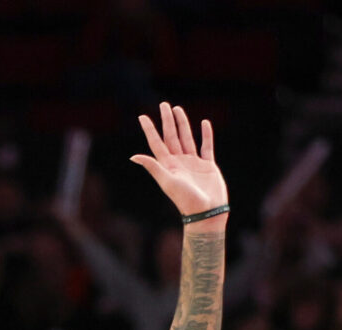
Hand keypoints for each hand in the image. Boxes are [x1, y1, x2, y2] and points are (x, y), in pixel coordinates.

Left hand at [129, 103, 225, 220]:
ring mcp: (194, 163)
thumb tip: (133, 156)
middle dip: (167, 121)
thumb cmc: (185, 199)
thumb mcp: (167, 181)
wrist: (206, 213)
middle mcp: (179, 162)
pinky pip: (207, 146)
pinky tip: (204, 123)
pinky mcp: (208, 166)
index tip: (142, 116)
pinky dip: (206, 135)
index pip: (157, 143)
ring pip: (187, 138)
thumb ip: (153, 166)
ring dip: (183, 124)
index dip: (149, 129)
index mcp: (168, 165)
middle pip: (172, 137)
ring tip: (178, 109)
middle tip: (164, 105)